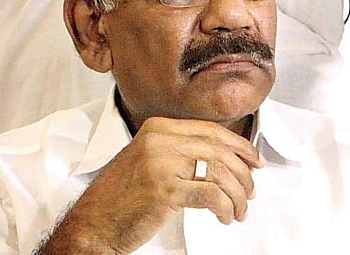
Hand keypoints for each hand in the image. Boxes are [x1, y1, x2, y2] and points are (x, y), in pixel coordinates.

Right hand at [42, 116, 262, 253]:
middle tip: (251, 191)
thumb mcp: (151, 160)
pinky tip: (224, 217)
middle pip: (219, 150)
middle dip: (244, 173)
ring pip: (220, 172)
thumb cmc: (124, 196)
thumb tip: (224, 159)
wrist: (94, 221)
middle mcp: (160, 139)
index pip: (211, 130)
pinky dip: (225, 208)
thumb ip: (181, 152)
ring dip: (237, 195)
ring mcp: (161, 163)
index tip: (255, 160)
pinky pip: (211, 195)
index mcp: (159, 128)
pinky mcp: (165, 190)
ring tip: (239, 210)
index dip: (239, 145)